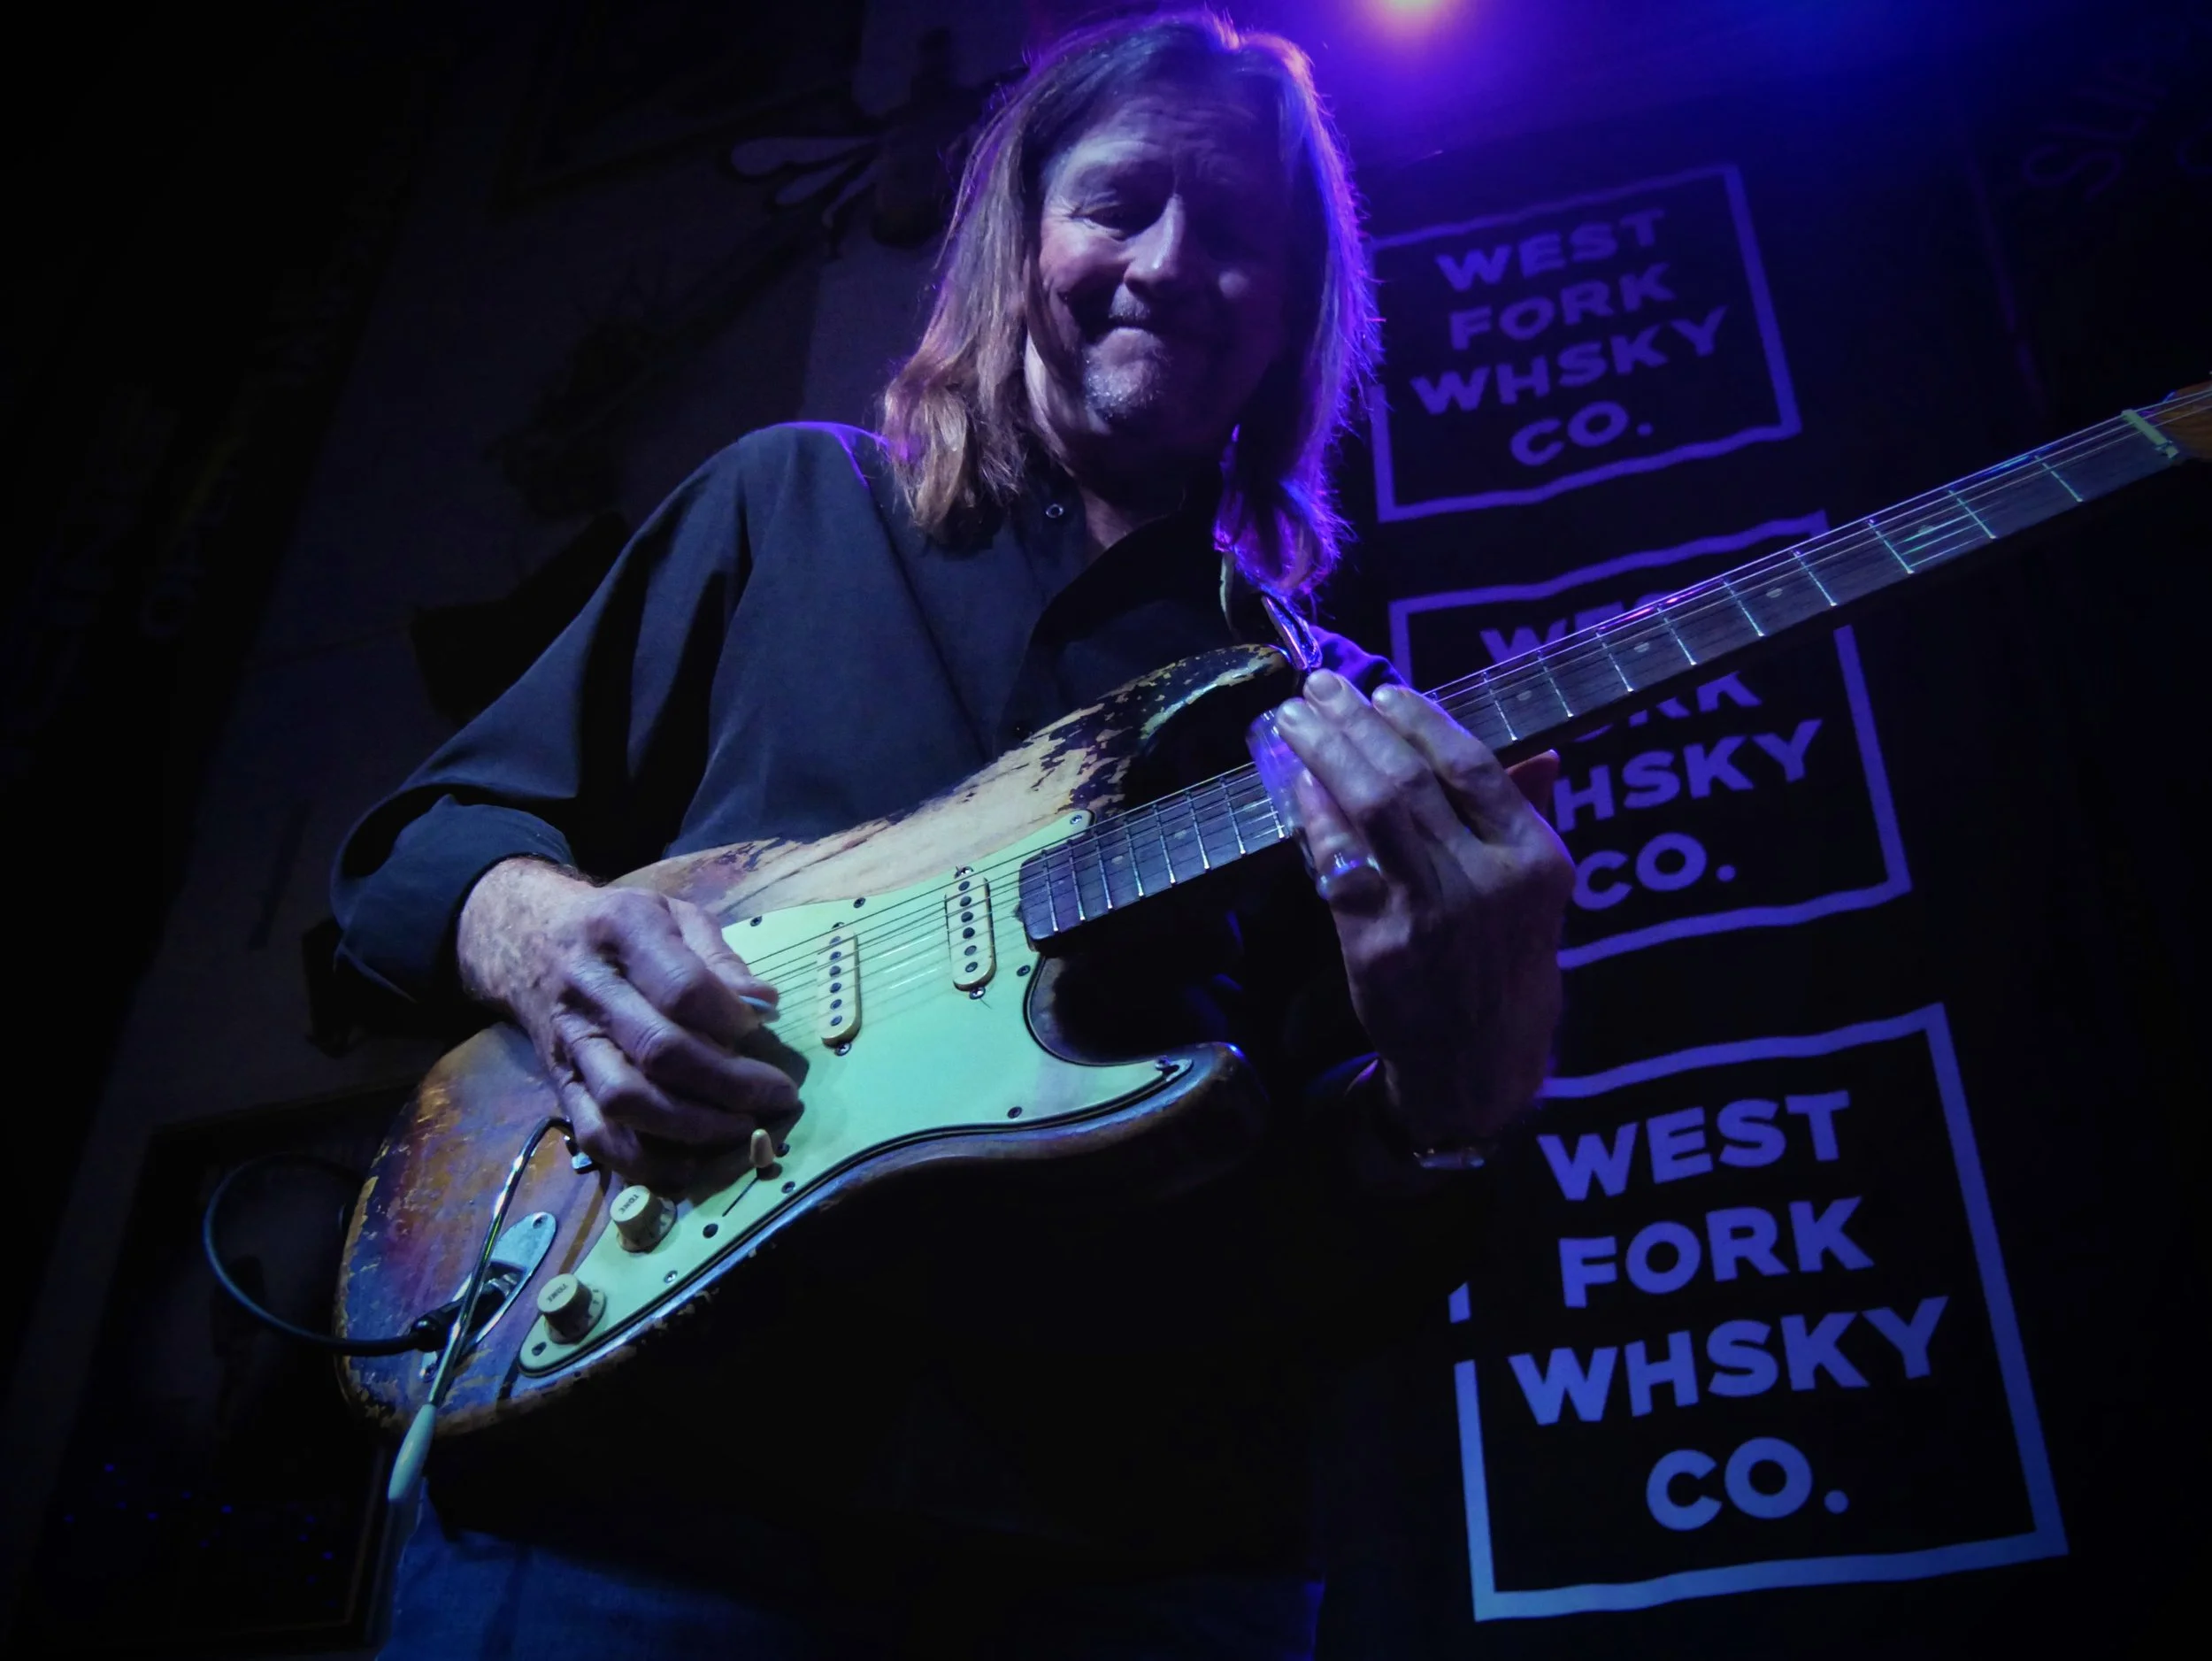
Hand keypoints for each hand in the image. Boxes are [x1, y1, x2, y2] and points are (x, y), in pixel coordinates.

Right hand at [456, 858, 796, 1186]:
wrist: (527, 942)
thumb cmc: (618, 927)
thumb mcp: (671, 913)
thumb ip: (718, 956)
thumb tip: (763, 1005)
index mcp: (621, 931)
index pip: (681, 988)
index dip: (730, 1018)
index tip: (763, 1030)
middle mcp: (589, 990)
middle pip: (659, 1051)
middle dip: (729, 1084)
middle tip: (778, 1095)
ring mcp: (570, 1044)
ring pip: (626, 1101)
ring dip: (694, 1127)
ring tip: (744, 1130)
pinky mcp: (560, 1087)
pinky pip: (598, 1137)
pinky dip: (649, 1162)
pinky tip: (697, 1162)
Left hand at [1273, 671, 1572, 1148]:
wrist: (1480, 1066)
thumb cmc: (1509, 970)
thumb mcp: (1542, 898)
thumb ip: (1529, 819)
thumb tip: (1540, 751)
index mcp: (1537, 859)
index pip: (1475, 766)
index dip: (1424, 720)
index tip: (1385, 690)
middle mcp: (1488, 879)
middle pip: (1411, 777)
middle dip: (1356, 723)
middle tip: (1318, 688)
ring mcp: (1430, 912)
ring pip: (1371, 808)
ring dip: (1325, 753)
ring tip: (1293, 718)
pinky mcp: (1379, 943)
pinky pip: (1337, 861)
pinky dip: (1314, 817)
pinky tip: (1295, 787)